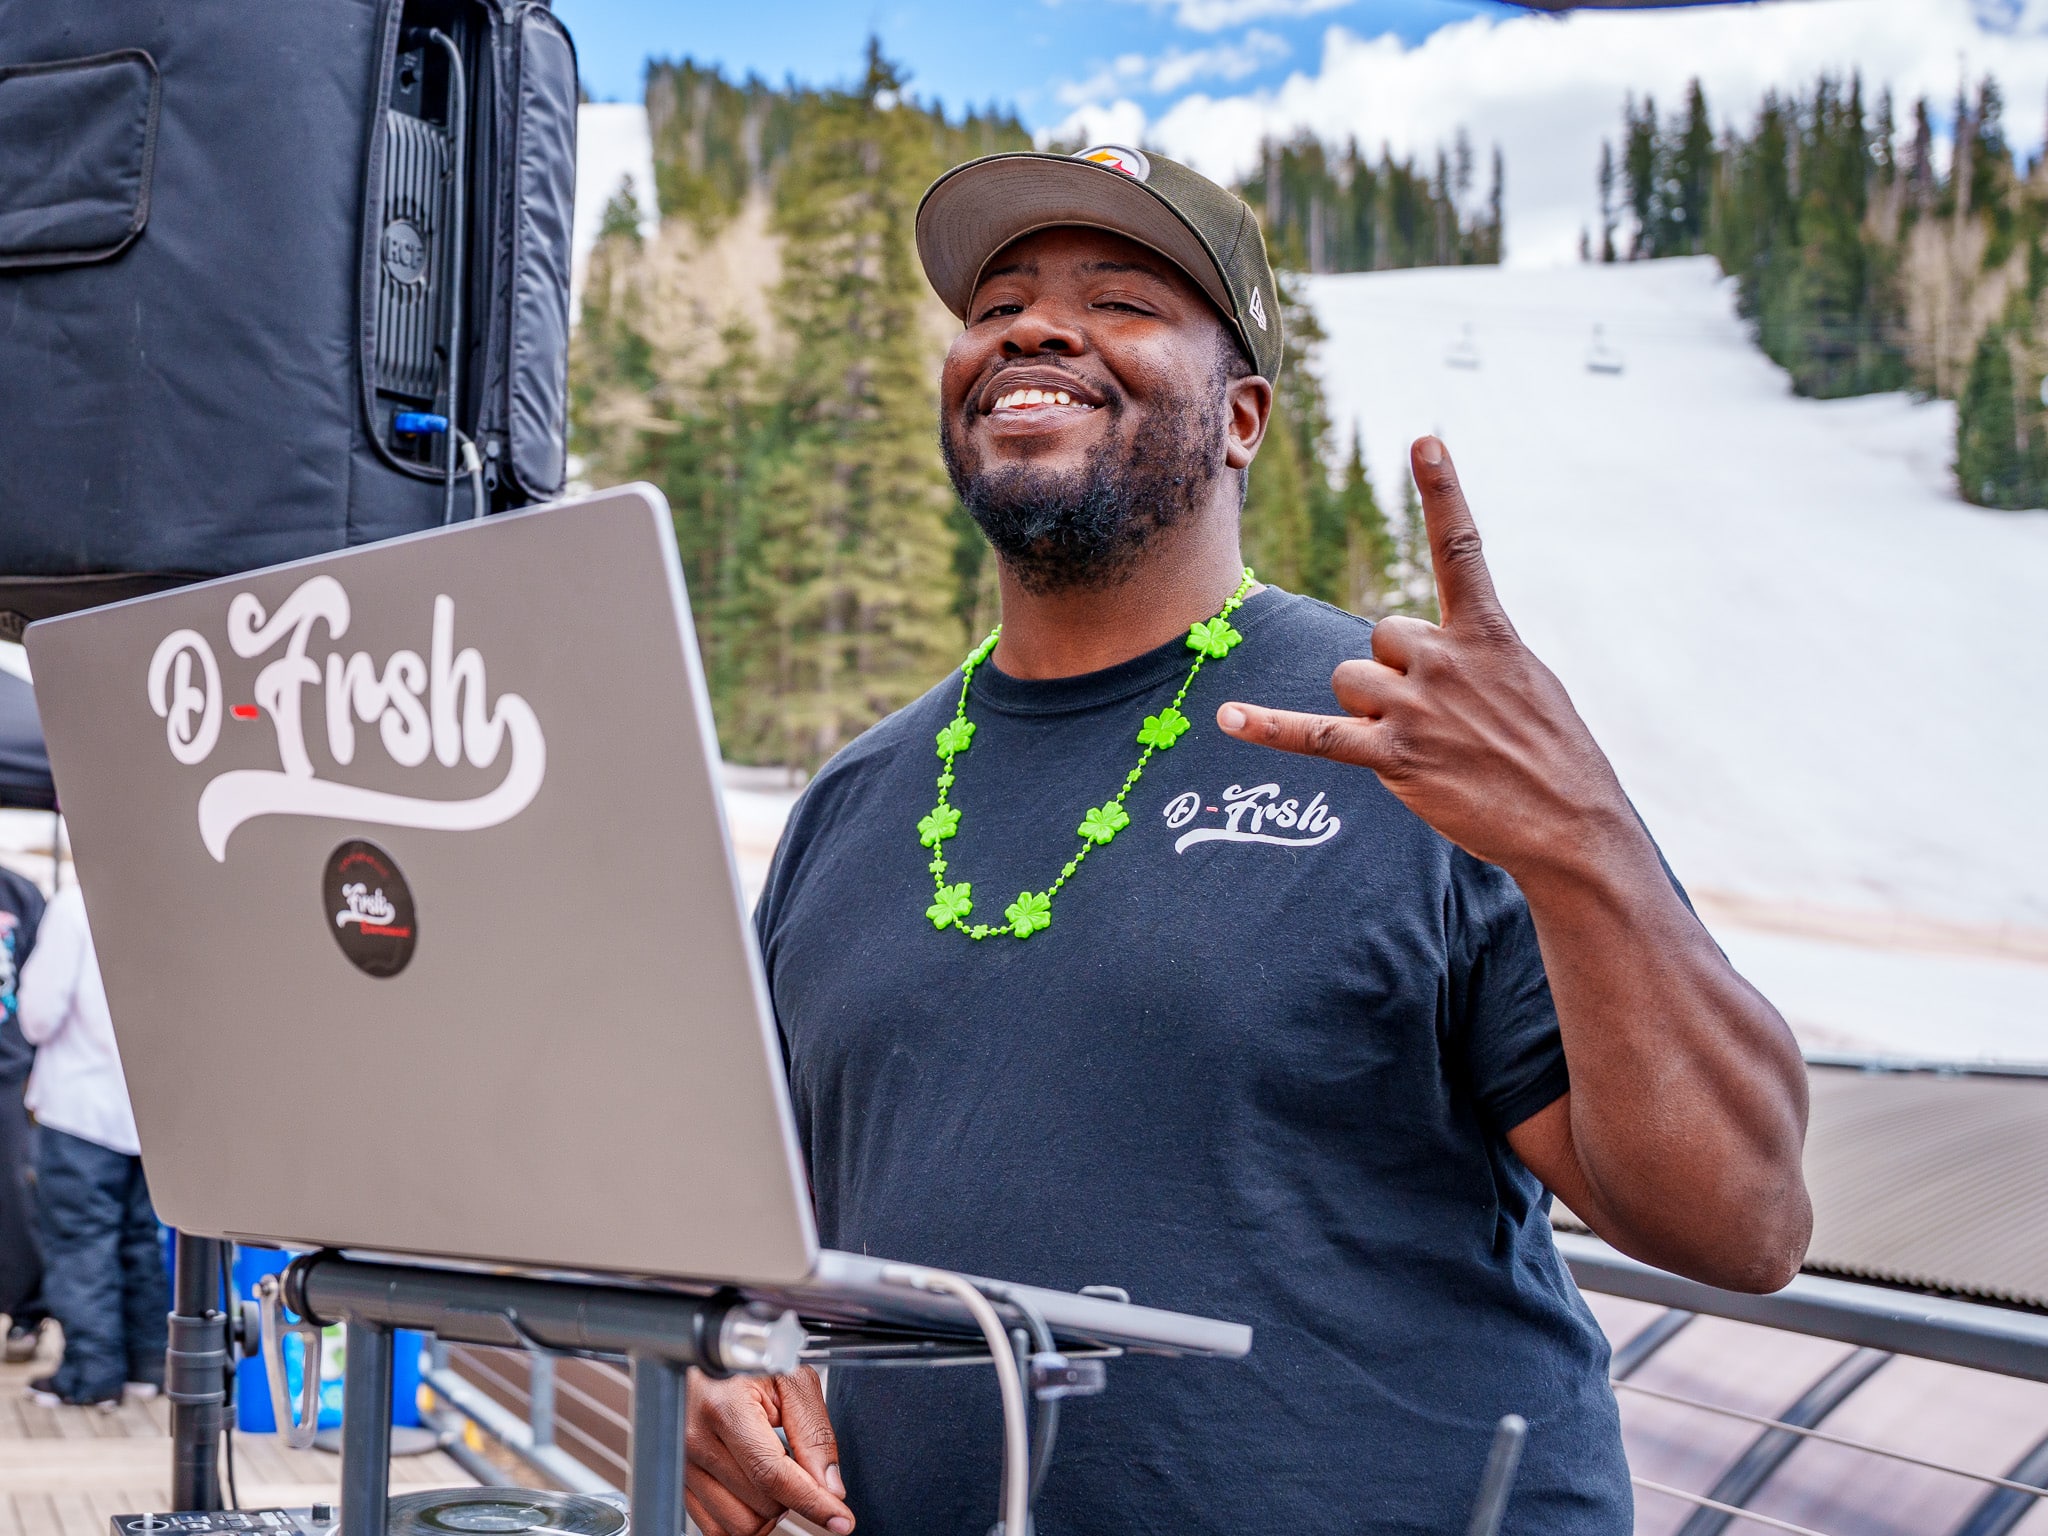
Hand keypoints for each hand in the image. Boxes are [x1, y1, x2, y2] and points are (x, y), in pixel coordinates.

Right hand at [686, 1367, 853, 1535]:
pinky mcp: (680, 1482)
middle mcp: (695, 1440)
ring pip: (740, 1525)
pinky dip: (744, 1518)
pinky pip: (715, 1528)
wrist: (709, 1353)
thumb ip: (813, 1431)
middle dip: (792, 1495)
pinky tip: (753, 1491)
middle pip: (761, 1505)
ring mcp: (683, 1465)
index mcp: (724, 1407)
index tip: (840, 1519)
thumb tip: (829, 1485)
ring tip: (773, 1474)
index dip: (813, 1502)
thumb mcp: (790, 1378)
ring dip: (768, 1511)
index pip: (773, 1474)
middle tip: (795, 1462)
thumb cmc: (747, 1358)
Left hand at [1218, 436, 1636, 880]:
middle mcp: (1449, 659)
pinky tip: (1227, 719)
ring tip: (1422, 745)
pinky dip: (1270, 728)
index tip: (1425, 439)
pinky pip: (1317, 735)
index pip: (1461, 549)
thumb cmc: (1552, 756)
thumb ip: (1472, 654)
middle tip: (1443, 719)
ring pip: (1350, 679)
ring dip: (1369, 710)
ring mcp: (1420, 707)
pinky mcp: (1396, 756)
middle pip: (1379, 636)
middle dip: (1395, 673)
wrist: (1571, 823)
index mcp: (1489, 634)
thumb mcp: (1526, 683)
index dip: (1443, 492)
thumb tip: (1415, 653)